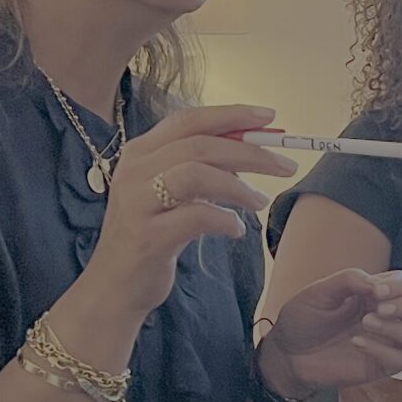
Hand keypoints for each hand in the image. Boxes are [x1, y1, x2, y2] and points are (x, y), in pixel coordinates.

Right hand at [79, 106, 295, 320]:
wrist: (115, 287)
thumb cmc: (151, 237)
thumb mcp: (172, 195)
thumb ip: (200, 169)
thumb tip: (248, 153)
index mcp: (141, 152)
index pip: (188, 119)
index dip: (231, 115)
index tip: (269, 118)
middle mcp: (134, 169)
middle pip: (200, 144)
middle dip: (250, 152)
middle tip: (286, 165)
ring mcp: (137, 201)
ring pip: (196, 173)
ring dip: (239, 186)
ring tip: (260, 202)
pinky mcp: (147, 235)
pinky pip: (196, 216)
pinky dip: (225, 219)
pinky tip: (235, 230)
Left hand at [258, 269, 401, 398]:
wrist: (286, 353)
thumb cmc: (303, 319)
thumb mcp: (319, 292)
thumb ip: (348, 280)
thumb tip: (376, 283)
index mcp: (375, 293)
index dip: (398, 285)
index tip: (375, 291)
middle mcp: (388, 316)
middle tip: (380, 308)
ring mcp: (387, 342)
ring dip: (399, 328)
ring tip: (367, 324)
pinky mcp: (380, 366)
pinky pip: (401, 360)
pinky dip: (382, 350)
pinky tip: (357, 343)